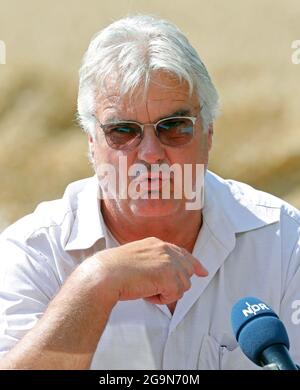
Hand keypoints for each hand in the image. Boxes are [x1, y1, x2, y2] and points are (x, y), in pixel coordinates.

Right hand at [92, 237, 207, 304]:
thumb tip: (167, 275)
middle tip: (154, 287)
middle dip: (175, 283)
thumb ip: (154, 260)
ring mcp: (168, 262)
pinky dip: (162, 299)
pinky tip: (147, 293)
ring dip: (166, 292)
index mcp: (157, 243)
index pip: (182, 253)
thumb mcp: (138, 258)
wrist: (105, 274)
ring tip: (146, 288)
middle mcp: (165, 249)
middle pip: (186, 271)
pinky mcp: (168, 276)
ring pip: (183, 285)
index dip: (193, 264)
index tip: (202, 271)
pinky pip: (175, 295)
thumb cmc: (114, 270)